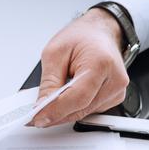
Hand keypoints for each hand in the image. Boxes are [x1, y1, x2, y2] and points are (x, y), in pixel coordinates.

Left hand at [32, 8, 128, 126]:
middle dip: (55, 115)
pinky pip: (89, 110)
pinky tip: (61, 103)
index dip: (55, 110)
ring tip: (44, 108)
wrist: (99, 32)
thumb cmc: (81, 37)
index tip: (37, 117)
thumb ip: (49, 82)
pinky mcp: (114, 97)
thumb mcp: (54, 53)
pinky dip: (72, 109)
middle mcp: (114, 80)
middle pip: (81, 109)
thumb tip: (42, 105)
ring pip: (84, 113)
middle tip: (34, 117)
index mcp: (101, 64)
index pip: (77, 98)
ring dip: (62, 114)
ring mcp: (116, 91)